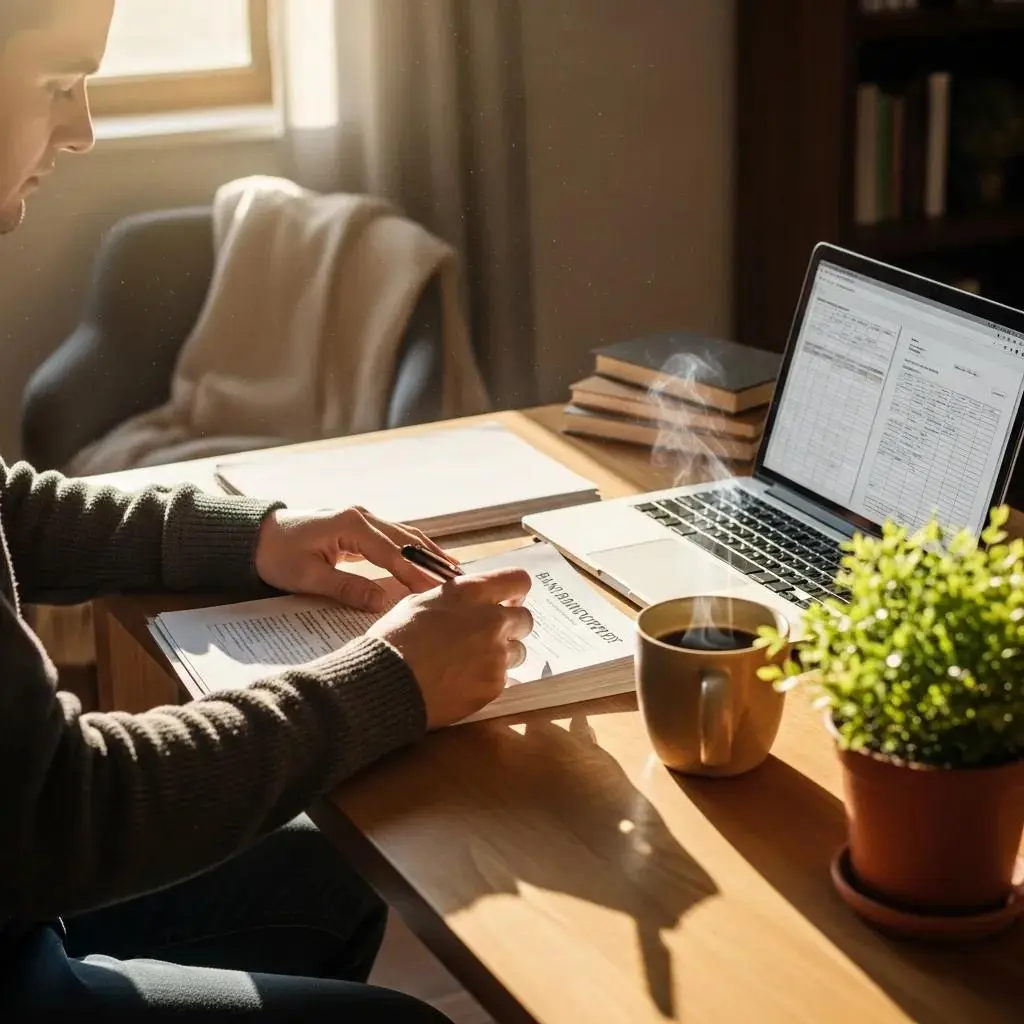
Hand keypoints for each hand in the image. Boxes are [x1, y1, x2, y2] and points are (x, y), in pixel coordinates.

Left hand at [254, 506, 456, 611]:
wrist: (256, 537)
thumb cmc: (277, 556)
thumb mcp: (307, 577)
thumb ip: (347, 588)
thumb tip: (382, 602)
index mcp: (351, 525)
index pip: (393, 553)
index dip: (416, 573)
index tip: (438, 591)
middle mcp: (363, 516)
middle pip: (408, 539)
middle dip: (434, 560)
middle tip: (461, 582)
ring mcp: (364, 520)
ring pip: (407, 536)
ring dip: (431, 553)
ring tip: (457, 573)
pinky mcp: (361, 528)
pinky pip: (396, 539)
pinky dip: (417, 551)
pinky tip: (433, 563)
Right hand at [368, 568, 534, 728]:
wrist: (387, 683)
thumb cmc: (394, 640)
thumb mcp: (419, 602)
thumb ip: (452, 600)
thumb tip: (463, 604)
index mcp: (471, 592)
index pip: (518, 580)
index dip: (515, 592)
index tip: (507, 600)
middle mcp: (491, 620)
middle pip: (525, 619)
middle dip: (511, 626)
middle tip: (488, 636)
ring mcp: (496, 654)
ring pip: (519, 651)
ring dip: (502, 655)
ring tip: (472, 663)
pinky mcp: (494, 684)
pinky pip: (503, 678)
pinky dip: (488, 679)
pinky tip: (464, 682)